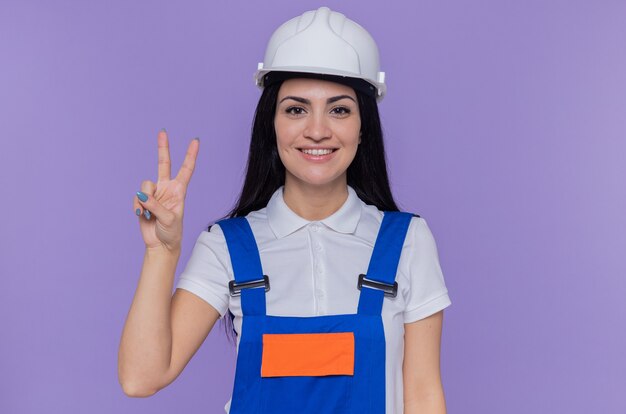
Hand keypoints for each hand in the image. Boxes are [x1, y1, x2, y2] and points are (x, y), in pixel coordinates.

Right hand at [133, 129, 198, 251]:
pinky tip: (142, 216)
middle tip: (163, 132)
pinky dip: (137, 207)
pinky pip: (136, 197)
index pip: (186, 169)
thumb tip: (141, 195)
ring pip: (145, 185)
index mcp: (179, 191)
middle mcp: (167, 189)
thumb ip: (156, 205)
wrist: (160, 245)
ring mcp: (154, 194)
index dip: (190, 154)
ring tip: (149, 213)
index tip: (195, 140)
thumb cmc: (171, 233)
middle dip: (163, 148)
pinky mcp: (143, 201)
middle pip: (164, 164)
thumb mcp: (169, 219)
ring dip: (145, 199)